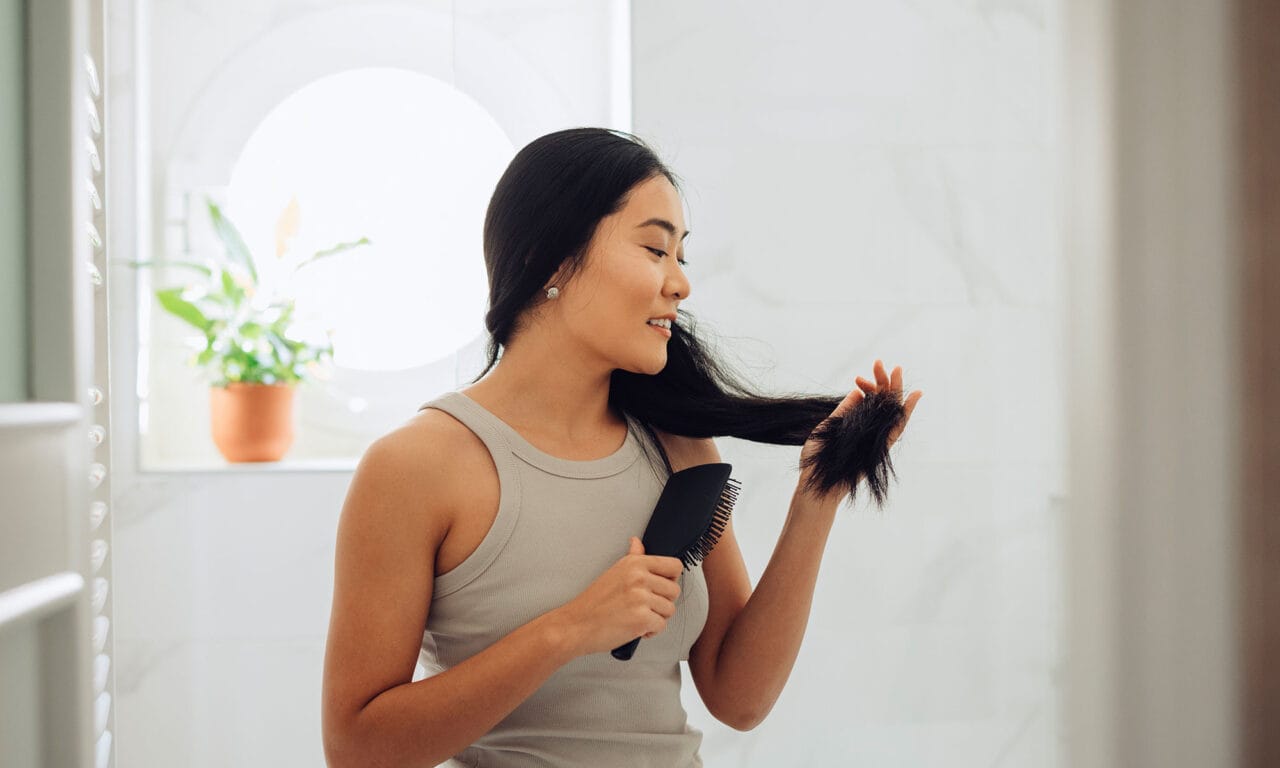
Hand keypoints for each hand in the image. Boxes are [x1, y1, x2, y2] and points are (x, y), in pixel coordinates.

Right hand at [553, 537, 683, 656]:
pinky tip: (636, 628)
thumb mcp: (614, 572)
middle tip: (645, 607)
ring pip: (670, 610)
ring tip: (638, 617)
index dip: (671, 579)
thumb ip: (632, 557)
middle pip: (674, 590)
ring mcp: (641, 598)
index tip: (661, 587)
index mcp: (635, 563)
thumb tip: (637, 542)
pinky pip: (661, 626)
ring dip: (657, 618)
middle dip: (663, 602)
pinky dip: (650, 632)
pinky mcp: (641, 619)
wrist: (576, 624)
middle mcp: (639, 577)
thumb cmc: (593, 602)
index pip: (674, 566)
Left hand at [798, 359, 922, 507]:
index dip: (866, 387)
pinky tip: (916, 394)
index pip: (866, 400)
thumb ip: (845, 411)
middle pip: (881, 401)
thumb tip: (858, 392)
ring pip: (891, 409)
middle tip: (880, 362)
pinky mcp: (883, 446)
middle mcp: (867, 429)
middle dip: (882, 381)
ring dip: (894, 388)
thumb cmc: (817, 459)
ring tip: (897, 369)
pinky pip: (898, 427)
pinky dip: (907, 411)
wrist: (817, 483)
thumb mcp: (828, 427)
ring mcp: (876, 437)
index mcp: (854, 424)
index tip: (858, 379)